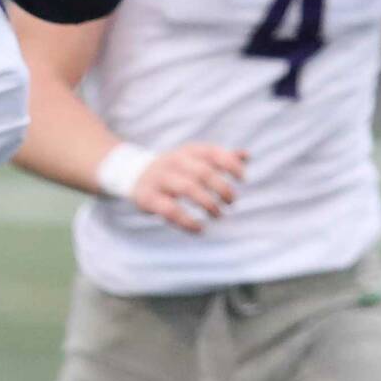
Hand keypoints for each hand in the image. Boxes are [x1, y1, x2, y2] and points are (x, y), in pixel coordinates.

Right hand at [131, 142, 247, 233]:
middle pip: (203, 172)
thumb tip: (246, 156)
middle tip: (231, 202)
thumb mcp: (195, 159)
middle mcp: (174, 161)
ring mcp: (159, 179)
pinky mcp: (148, 198)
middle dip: (222, 189)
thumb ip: (220, 158)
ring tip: (218, 215)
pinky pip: (170, 210)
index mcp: (189, 151)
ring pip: (187, 189)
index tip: (242, 179)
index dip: (231, 165)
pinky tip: (199, 228)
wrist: (134, 174)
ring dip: (208, 204)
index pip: (214, 153)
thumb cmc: (175, 169)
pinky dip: (187, 221)